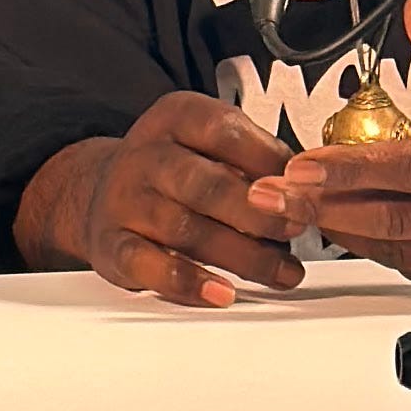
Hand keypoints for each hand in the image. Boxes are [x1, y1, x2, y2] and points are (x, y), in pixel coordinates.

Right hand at [20, 96, 301, 307]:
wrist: (98, 192)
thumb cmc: (175, 171)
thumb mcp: (210, 144)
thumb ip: (257, 160)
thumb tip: (312, 190)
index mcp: (175, 117)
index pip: (225, 132)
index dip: (270, 164)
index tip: (305, 191)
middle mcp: (145, 155)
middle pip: (206, 185)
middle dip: (259, 213)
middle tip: (296, 231)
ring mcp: (124, 200)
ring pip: (186, 230)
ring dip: (243, 256)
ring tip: (282, 272)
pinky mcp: (111, 245)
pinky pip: (149, 266)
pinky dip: (189, 283)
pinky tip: (223, 293)